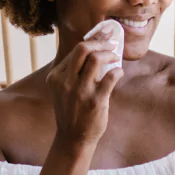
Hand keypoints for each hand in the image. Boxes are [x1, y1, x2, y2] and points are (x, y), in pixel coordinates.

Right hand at [46, 31, 123, 146]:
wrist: (73, 138)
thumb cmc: (71, 111)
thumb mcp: (63, 89)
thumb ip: (72, 72)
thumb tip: (93, 49)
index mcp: (56, 76)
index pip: (74, 50)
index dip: (92, 40)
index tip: (103, 35)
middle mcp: (66, 82)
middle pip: (82, 49)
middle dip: (100, 41)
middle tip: (111, 43)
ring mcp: (80, 91)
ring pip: (96, 59)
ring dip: (109, 54)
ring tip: (115, 56)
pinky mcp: (95, 101)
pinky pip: (111, 76)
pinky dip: (117, 70)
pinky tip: (118, 72)